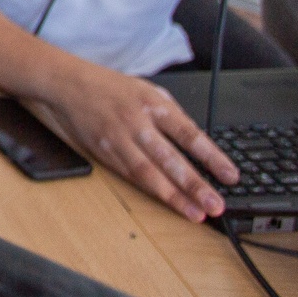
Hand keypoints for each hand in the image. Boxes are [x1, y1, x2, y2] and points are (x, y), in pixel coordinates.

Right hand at [37, 65, 238, 221]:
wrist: (67, 83)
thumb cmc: (109, 87)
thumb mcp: (146, 90)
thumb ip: (170, 115)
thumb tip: (195, 142)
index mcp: (154, 104)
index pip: (190, 134)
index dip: (212, 157)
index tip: (231, 176)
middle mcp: (138, 122)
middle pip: (171, 159)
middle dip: (196, 185)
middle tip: (216, 205)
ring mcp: (119, 139)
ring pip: (149, 173)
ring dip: (174, 196)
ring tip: (195, 213)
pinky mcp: (103, 151)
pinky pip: (129, 175)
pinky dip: (149, 191)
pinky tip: (165, 202)